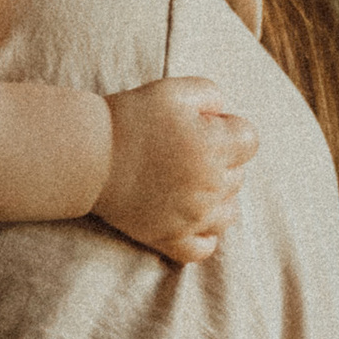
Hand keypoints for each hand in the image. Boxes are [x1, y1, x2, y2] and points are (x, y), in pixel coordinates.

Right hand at [97, 79, 257, 265]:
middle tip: (183, 151)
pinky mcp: (170, 238)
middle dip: (220, 161)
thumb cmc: (131, 118)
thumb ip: (212, 94)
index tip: (203, 127)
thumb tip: (223, 113)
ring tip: (188, 184)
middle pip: (238, 175)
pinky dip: (203, 236)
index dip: (228, 129)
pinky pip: (204, 249)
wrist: (89, 155)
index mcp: (216, 147)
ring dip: (217, 198)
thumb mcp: (174, 89)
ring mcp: (192, 217)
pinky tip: (190, 218)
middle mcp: (210, 185)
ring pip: (229, 213)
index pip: (250, 141)